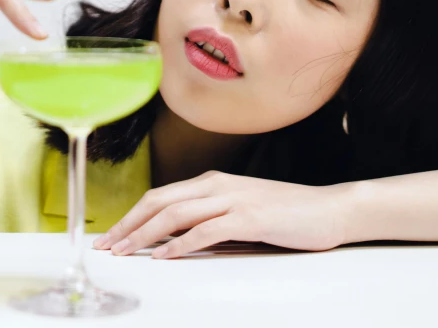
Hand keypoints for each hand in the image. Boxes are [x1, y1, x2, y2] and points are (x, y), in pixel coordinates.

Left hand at [93, 170, 349, 257]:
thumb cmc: (285, 213)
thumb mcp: (239, 210)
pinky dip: (180, 244)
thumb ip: (207, 220)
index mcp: (211, 182)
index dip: (132, 215)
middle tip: (107, 246)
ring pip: (175, 214)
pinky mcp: (249, 218)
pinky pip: (205, 230)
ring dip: (145, 234)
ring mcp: (232, 199)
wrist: (330, 209)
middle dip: (128, 224)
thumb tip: (172, 239)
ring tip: (126, 252)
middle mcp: (216, 185)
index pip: (160, 196)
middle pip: (159, 201)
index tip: (112, 235)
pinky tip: (164, 255)